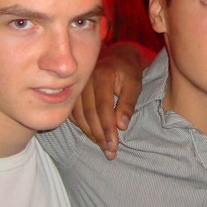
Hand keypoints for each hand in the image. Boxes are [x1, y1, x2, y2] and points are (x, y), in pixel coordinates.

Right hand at [69, 41, 150, 158]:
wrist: (116, 54)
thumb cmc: (127, 70)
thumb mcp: (134, 83)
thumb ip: (128, 103)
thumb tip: (121, 126)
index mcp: (102, 75)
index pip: (103, 108)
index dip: (108, 129)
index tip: (114, 145)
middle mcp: (85, 80)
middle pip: (89, 114)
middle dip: (99, 136)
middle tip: (109, 152)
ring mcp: (76, 85)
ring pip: (79, 115)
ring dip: (90, 134)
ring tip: (102, 147)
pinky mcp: (72, 91)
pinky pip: (72, 113)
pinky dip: (81, 126)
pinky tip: (91, 135)